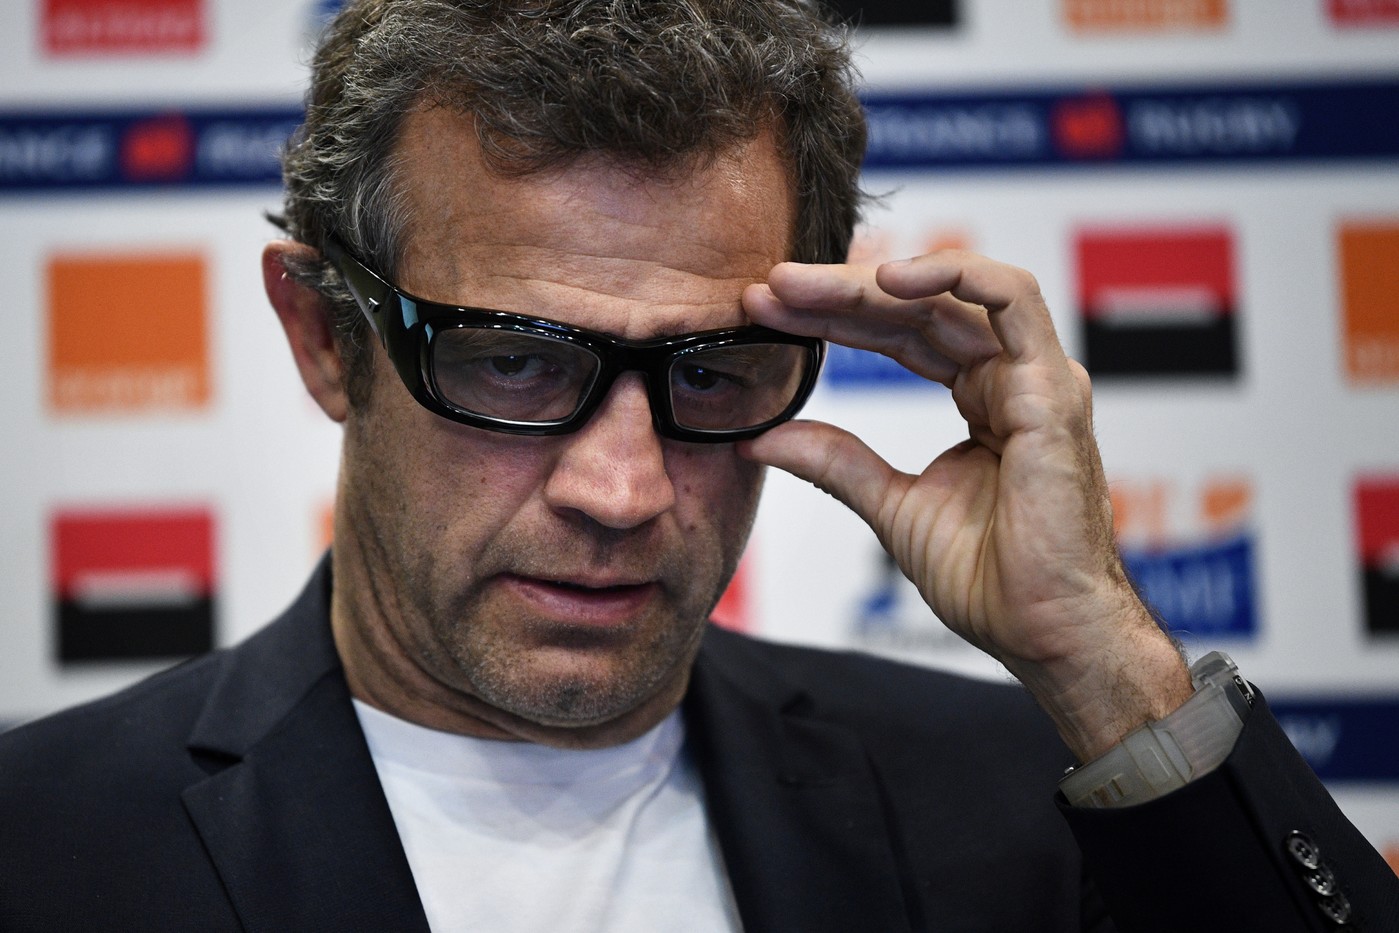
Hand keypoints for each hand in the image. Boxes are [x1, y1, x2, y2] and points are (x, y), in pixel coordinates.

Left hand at [740, 251, 1191, 759]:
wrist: (1043, 633)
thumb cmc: (992, 581)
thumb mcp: (892, 506)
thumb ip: (835, 461)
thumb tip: (763, 438)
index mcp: (982, 399)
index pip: (900, 336)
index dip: (834, 318)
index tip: (768, 313)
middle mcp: (1011, 378)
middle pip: (918, 309)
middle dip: (837, 294)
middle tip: (768, 289)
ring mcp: (1036, 378)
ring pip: (953, 295)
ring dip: (873, 283)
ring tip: (804, 285)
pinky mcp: (1051, 389)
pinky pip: (1012, 300)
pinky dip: (953, 275)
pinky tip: (888, 281)